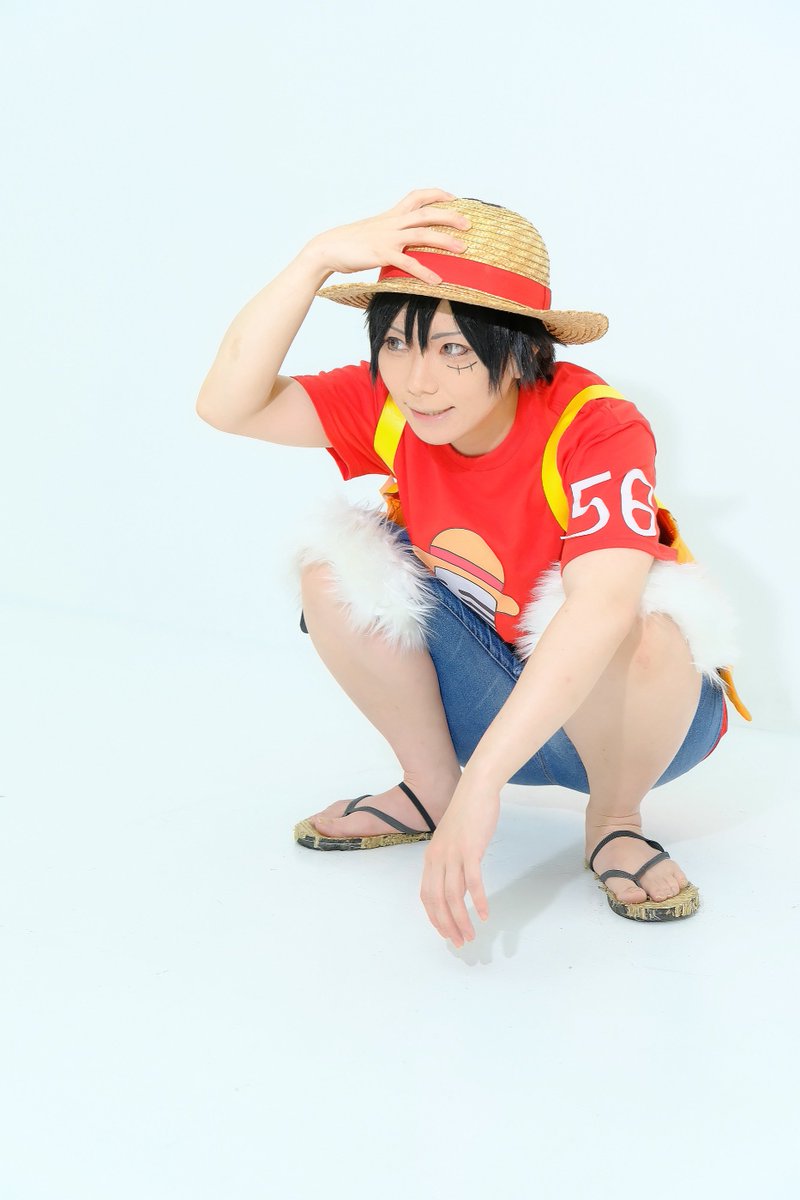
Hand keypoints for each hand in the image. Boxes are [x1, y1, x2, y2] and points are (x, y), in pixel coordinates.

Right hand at [306, 187, 470, 284]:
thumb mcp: (372, 231)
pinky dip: (424, 272)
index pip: (417, 196)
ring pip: (423, 234)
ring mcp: (388, 237)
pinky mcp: (382, 254)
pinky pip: (408, 262)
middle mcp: (392, 222)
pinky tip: (437, 281)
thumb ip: (389, 232)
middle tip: (469, 224)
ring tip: (463, 249)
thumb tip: (402, 241)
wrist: (328, 248)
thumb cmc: (349, 243)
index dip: (437, 194)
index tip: (453, 197)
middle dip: (451, 216)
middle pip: (427, 213)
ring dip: (445, 240)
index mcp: (391, 215)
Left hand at [419, 777, 499, 948]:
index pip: (426, 896)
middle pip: (437, 901)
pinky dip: (477, 901)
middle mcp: (437, 858)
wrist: (476, 789)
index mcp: (431, 858)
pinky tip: (484, 915)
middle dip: (447, 925)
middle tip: (460, 942)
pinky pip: (472, 882)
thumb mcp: (453, 842)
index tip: (446, 933)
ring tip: (472, 935)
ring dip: (461, 919)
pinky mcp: (470, 850)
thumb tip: (458, 889)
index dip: (435, 917)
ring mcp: (453, 854)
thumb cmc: (467, 814)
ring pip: (453, 896)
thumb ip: (453, 865)